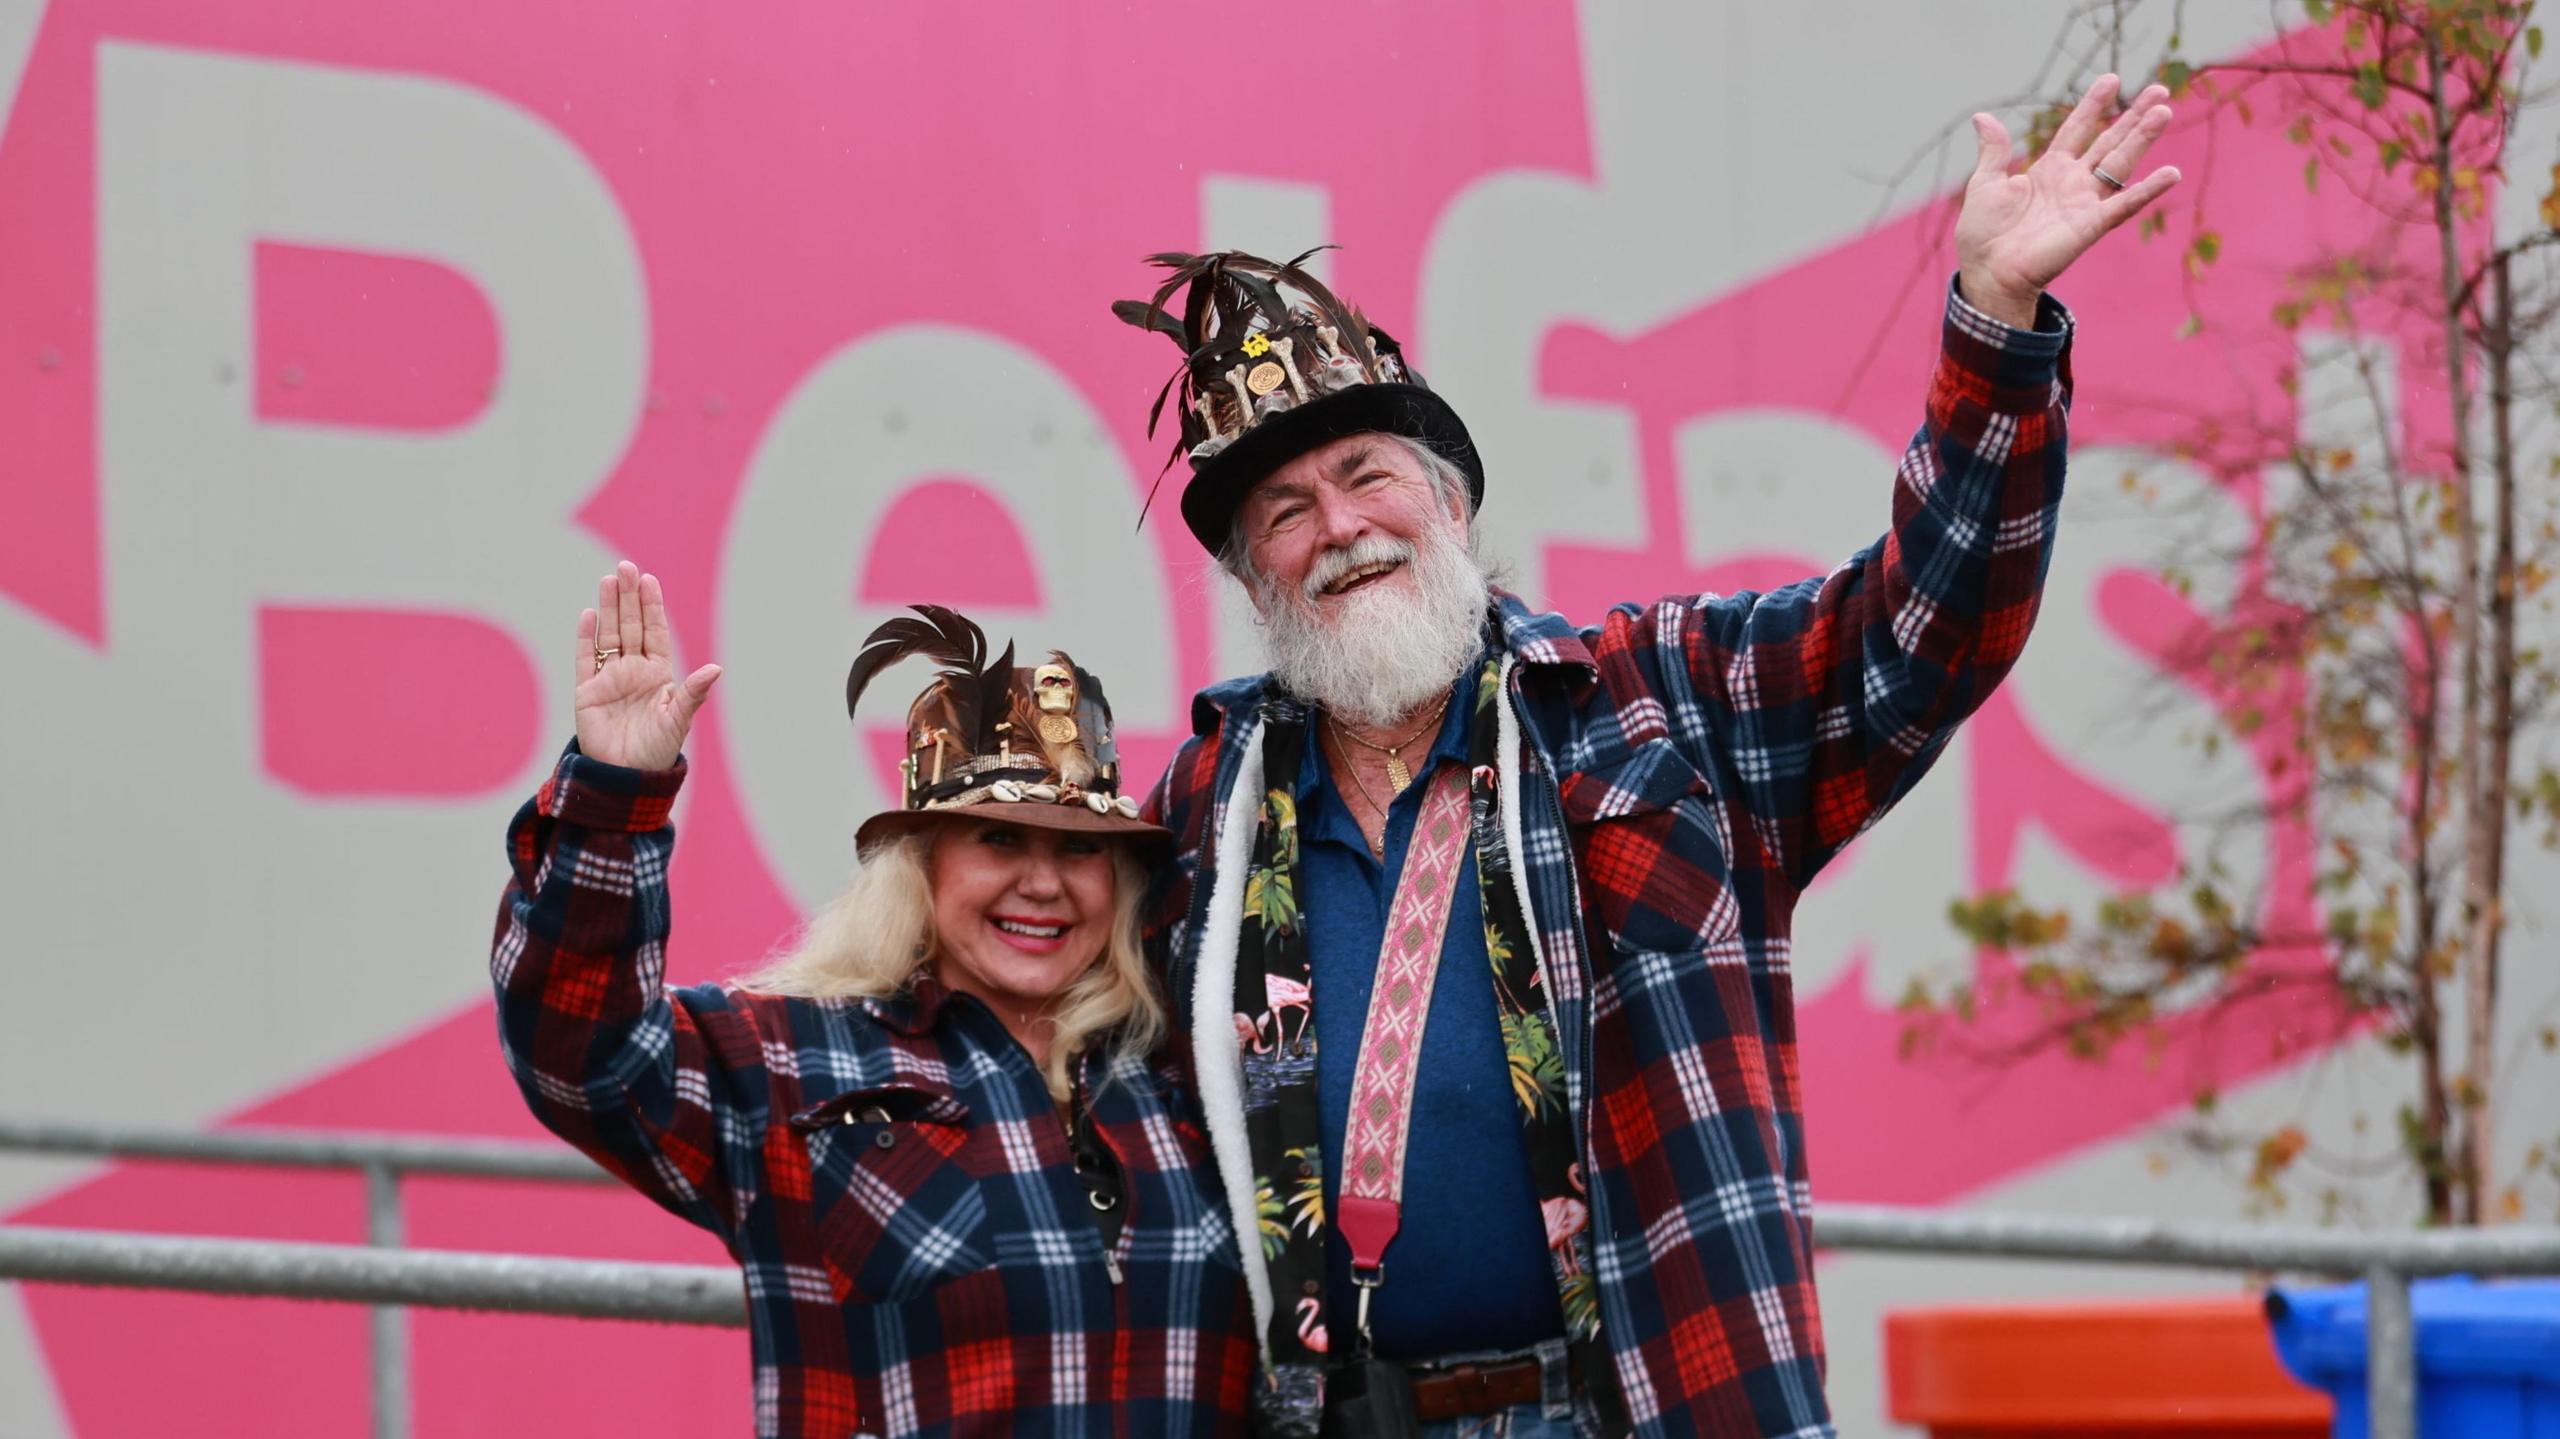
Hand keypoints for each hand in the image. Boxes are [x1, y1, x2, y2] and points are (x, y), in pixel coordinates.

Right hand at [574, 560, 721, 770]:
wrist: (626, 776)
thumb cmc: (657, 750)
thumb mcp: (679, 719)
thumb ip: (693, 693)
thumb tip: (716, 668)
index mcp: (658, 673)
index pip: (655, 631)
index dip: (651, 606)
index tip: (649, 580)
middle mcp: (633, 670)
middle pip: (630, 625)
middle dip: (628, 597)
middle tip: (626, 567)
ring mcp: (609, 679)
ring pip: (608, 635)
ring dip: (608, 608)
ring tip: (608, 580)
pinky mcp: (587, 691)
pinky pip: (585, 659)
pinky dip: (586, 637)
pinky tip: (589, 615)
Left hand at [1956, 74, 2181, 326]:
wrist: (1987, 272)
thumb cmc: (1983, 234)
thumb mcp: (1985, 184)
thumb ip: (1993, 150)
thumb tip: (1982, 116)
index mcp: (2049, 170)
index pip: (2077, 129)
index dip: (2093, 105)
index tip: (2112, 78)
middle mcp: (2073, 183)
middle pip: (2110, 141)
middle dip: (2134, 116)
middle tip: (2160, 89)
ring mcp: (2085, 203)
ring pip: (2121, 164)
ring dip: (2143, 138)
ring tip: (2164, 111)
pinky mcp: (2091, 226)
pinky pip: (2124, 205)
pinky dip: (2148, 191)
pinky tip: (2171, 173)